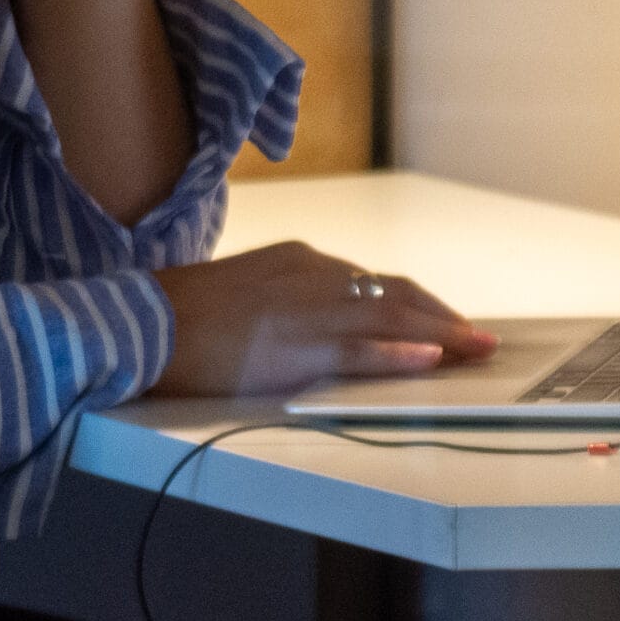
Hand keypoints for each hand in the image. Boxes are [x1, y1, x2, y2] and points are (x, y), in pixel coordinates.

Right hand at [148, 240, 500, 398]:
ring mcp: (305, 308)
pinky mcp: (293, 344)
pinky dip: (400, 353)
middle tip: (480, 339)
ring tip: (476, 349)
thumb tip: (321, 324)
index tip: (447, 321)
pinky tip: (431, 358)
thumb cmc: (181, 316)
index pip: (374, 281)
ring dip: (441, 334)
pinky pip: (359, 348)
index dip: (418, 303)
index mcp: (300, 261)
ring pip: (390, 317)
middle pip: (394, 293)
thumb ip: (289, 301)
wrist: (139, 323)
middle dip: (442, 316)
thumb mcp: (248, 293)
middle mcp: (311, 275)